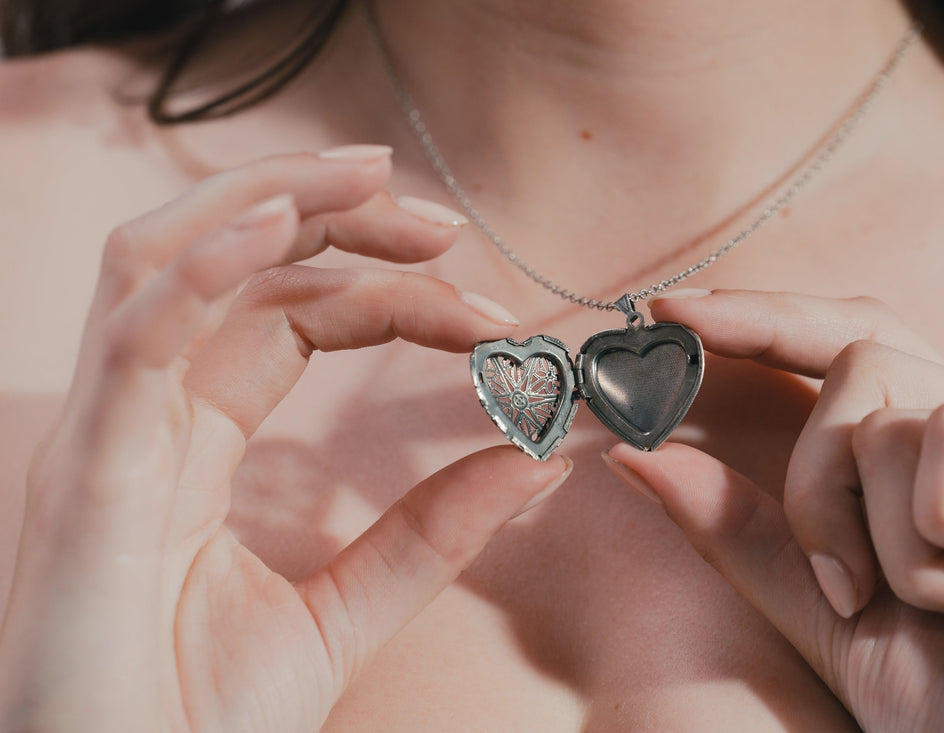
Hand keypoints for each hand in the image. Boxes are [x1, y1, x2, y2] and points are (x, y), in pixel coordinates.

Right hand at [0, 147, 571, 732]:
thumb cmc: (199, 719)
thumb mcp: (342, 612)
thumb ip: (433, 532)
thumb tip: (540, 456)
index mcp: (191, 441)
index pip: (282, 313)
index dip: (380, 288)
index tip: (481, 308)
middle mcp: (142, 417)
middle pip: (224, 261)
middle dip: (329, 214)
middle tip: (439, 219)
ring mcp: (106, 437)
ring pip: (161, 258)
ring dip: (268, 198)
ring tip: (370, 177)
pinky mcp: (86, 476)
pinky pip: (135, 336)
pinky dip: (205, 267)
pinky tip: (281, 224)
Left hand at [605, 290, 943, 731]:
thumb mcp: (824, 612)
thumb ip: (743, 532)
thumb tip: (638, 456)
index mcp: (929, 464)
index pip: (844, 349)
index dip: (762, 321)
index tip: (672, 314)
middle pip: (858, 360)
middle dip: (815, 479)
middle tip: (843, 586)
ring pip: (888, 412)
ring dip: (884, 538)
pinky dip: (942, 529)